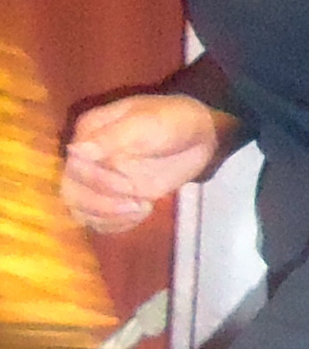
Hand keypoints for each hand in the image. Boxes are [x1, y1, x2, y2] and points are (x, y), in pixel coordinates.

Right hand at [61, 94, 230, 234]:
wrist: (197, 138)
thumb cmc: (172, 123)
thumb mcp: (146, 124)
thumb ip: (110, 138)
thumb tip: (73, 151)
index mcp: (88, 134)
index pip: (73, 167)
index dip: (97, 182)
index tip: (129, 185)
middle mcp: (86, 158)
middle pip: (71, 192)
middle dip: (102, 205)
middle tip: (138, 203)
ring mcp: (98, 180)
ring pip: (80, 210)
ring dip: (109, 217)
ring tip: (142, 208)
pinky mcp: (112, 198)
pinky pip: (98, 221)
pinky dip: (117, 225)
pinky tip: (142, 213)